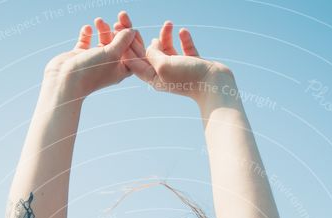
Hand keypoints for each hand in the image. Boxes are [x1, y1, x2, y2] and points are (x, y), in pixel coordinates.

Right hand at [43, 17, 135, 98]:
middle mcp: (109, 65)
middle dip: (119, 29)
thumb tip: (132, 31)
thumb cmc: (91, 71)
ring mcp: (94, 60)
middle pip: (119, 43)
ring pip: (104, 40)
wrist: (64, 80)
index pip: (132, 51)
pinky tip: (87, 29)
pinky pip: (86, 41)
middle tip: (118, 18)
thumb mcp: (112, 54)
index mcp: (121, 70)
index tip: (126, 26)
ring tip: (99, 21)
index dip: (132, 37)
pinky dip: (87, 34)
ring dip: (103, 29)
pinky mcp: (81, 56)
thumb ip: (123, 40)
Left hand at [114, 12, 232, 105]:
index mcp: (153, 78)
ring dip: (165, 36)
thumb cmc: (188, 77)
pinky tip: (182, 31)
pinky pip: (185, 49)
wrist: (215, 85)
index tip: (116, 29)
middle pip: (147, 53)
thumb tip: (149, 46)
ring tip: (168, 24)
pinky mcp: (193, 64)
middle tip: (126, 19)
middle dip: (137, 36)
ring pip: (166, 49)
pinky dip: (183, 40)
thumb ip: (152, 54)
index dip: (124, 44)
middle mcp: (164, 74)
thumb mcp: (163, 65)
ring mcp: (179, 69)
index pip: (134, 60)